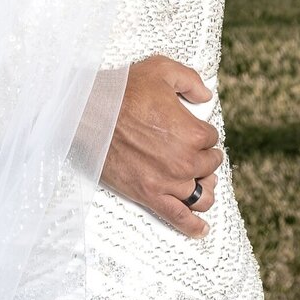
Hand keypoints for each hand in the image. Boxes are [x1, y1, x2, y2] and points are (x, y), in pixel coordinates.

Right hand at [99, 55, 223, 237]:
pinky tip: (201, 229)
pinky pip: (178, 218)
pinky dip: (193, 226)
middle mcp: (185, 160)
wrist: (88, 113)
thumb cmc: (123, 91)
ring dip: (203, 187)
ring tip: (198, 183)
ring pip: (200, 195)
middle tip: (191, 150)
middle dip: (203, 157)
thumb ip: (190, 80)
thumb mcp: (161, 70)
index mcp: (193, 132)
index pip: (211, 138)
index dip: (201, 131)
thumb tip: (205, 96)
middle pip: (208, 166)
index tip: (189, 128)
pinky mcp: (149, 195)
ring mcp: (168, 181)